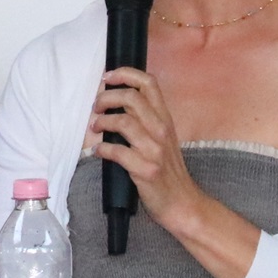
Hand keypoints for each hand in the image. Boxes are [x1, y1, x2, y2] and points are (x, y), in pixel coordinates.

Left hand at [88, 67, 207, 230]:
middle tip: (96, 107)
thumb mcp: (161, 138)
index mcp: (165, 119)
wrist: (182, 202)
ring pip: (123, 121)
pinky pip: (117, 152)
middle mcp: (161, 130)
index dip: (125, 74)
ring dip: (102, 122)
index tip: (108, 77)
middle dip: (107, 98)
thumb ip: (144, 120)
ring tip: (95, 128)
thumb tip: (115, 103)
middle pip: (131, 97)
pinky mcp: (146, 169)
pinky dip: (103, 149)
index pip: (149, 83)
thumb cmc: (167, 169)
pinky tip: (99, 152)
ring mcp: (155, 150)